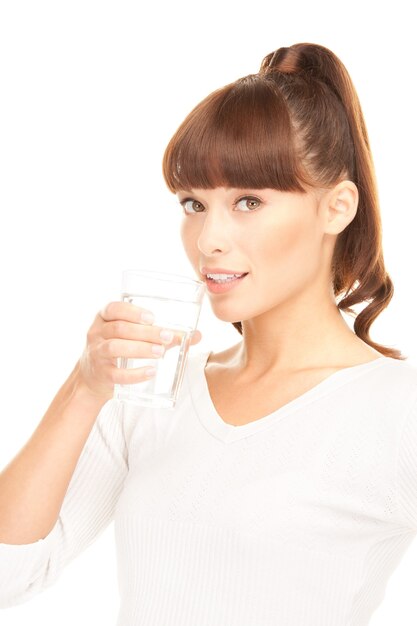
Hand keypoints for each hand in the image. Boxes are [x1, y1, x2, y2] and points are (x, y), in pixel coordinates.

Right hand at [77, 301, 201, 398]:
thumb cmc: (119, 350)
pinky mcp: (101, 374)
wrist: (92, 378)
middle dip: (146, 332)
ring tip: (161, 352)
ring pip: (115, 347)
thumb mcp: (132, 336)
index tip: (152, 317)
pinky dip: (134, 374)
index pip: (113, 308)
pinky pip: (116, 374)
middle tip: (168, 337)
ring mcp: (97, 354)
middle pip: (120, 328)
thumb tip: (197, 335)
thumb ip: (162, 334)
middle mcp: (97, 333)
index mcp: (104, 318)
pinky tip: (151, 372)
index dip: (132, 311)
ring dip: (140, 349)